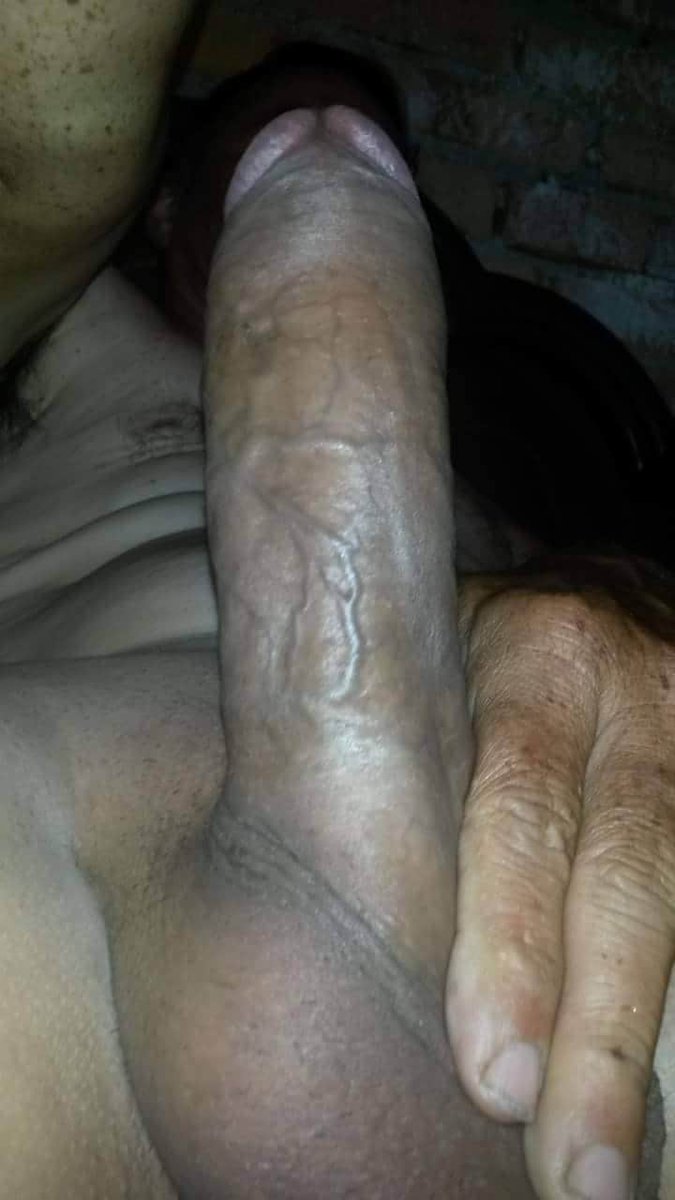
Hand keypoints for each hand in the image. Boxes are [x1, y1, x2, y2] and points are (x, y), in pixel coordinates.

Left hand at [447, 553, 674, 1199]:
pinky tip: (665, 1090)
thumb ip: (418, 760)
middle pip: (631, 875)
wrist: (608, 596)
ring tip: (629, 1165)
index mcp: (540, 658)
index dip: (512, 945)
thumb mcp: (441, 662)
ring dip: (661, 1041)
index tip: (494, 1078)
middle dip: (604, 1036)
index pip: (522, 807)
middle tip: (574, 1174)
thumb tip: (340, 925)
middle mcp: (635, 691)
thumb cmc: (489, 652)